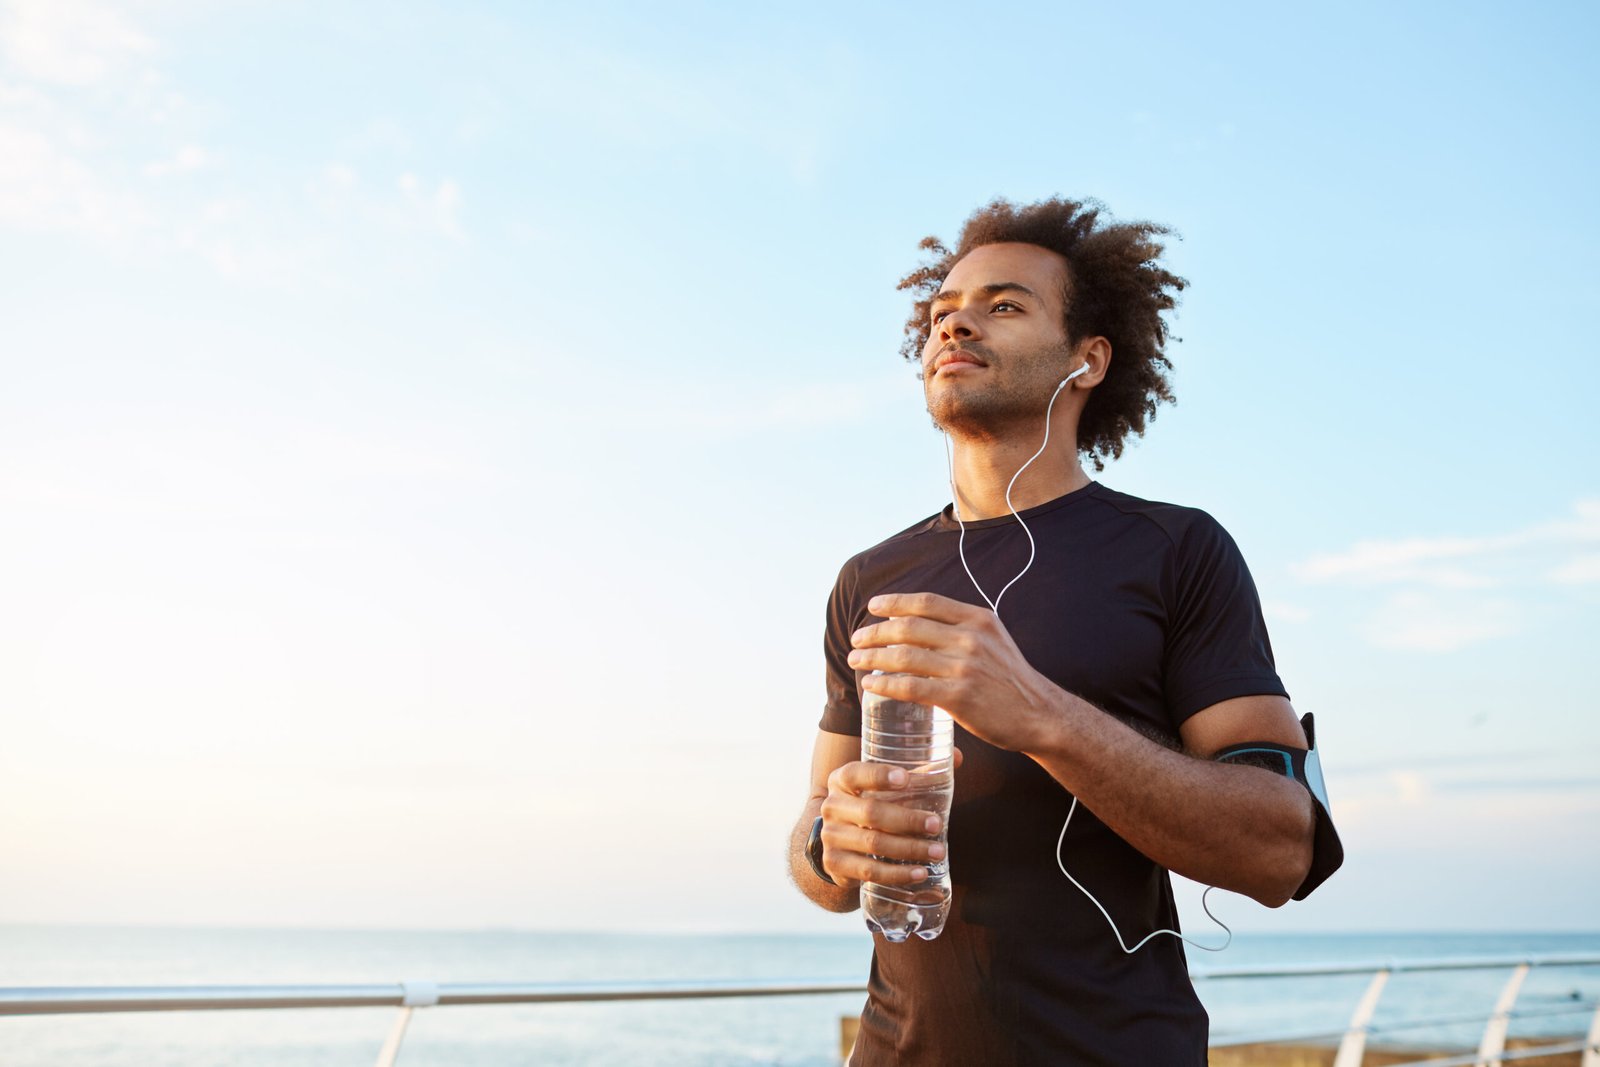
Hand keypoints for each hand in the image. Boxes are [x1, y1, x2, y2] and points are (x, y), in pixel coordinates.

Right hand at [819, 758, 955, 889]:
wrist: (839, 840)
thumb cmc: (871, 804)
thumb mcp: (883, 786)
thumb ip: (918, 770)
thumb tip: (957, 757)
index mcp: (841, 780)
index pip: (855, 774)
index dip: (878, 776)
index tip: (905, 778)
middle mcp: (832, 806)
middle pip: (871, 812)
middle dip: (908, 819)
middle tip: (936, 824)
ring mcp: (831, 837)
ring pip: (873, 843)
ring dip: (909, 849)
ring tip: (937, 851)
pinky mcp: (835, 864)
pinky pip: (869, 871)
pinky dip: (897, 874)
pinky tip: (919, 873)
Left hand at [846, 591, 1061, 752]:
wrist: (1040, 714)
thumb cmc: (1010, 680)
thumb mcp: (993, 640)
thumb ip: (961, 629)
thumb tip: (914, 623)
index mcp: (978, 620)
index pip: (927, 602)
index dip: (895, 602)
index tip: (873, 606)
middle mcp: (971, 639)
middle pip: (909, 627)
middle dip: (875, 632)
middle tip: (857, 639)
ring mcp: (965, 668)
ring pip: (904, 656)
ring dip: (873, 657)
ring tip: (855, 661)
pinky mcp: (959, 697)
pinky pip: (910, 687)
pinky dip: (885, 684)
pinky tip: (871, 685)